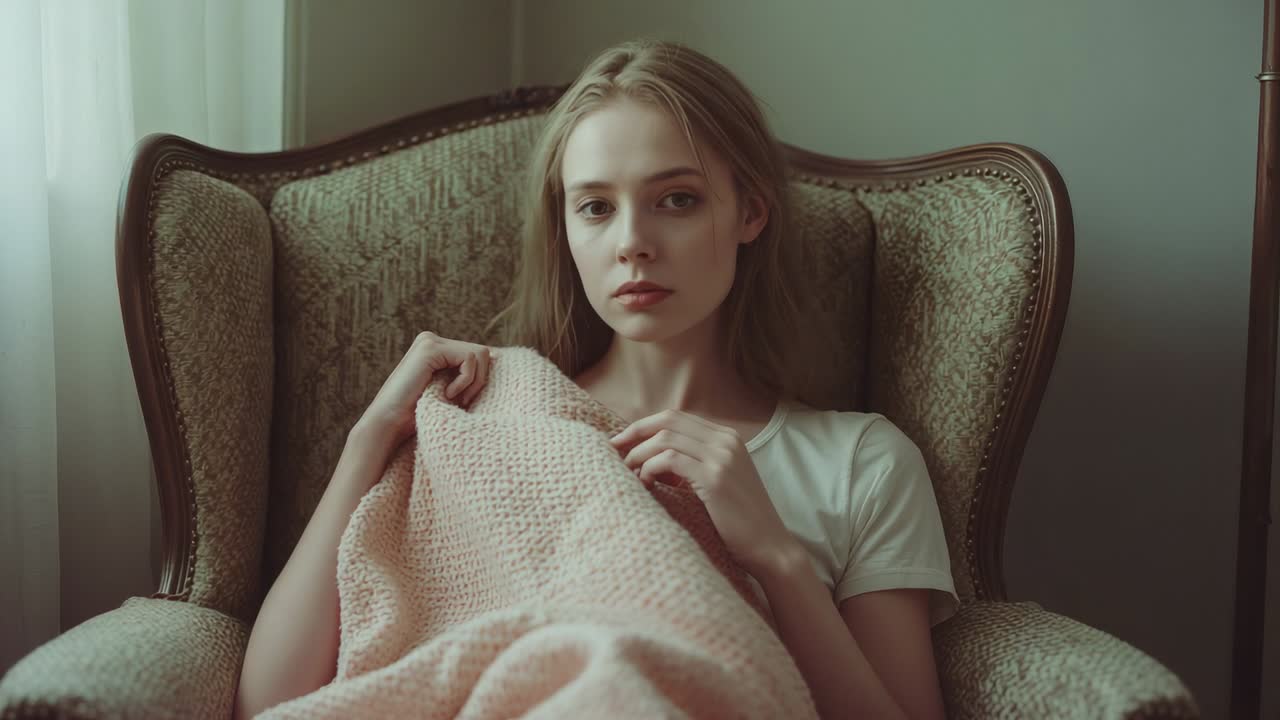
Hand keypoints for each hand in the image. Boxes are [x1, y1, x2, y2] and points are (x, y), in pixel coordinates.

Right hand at [355, 331, 492, 446]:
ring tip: (453, 399)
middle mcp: (433, 340)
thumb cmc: (421, 416)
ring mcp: (430, 341)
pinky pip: (469, 359)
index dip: (480, 379)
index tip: (465, 400)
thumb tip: (500, 358)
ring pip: (480, 354)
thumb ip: (468, 375)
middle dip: (479, 381)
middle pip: (483, 352)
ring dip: (473, 383)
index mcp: (437, 348)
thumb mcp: (451, 391)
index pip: (479, 354)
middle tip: (461, 402)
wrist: (390, 425)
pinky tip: (447, 394)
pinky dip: (465, 381)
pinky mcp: (430, 348)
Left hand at [609, 409, 797, 577]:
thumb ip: (694, 464)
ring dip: (639, 454)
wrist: (770, 548)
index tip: (621, 442)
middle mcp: (726, 440)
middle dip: (634, 433)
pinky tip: (645, 484)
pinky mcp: (715, 477)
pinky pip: (669, 460)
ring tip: (629, 474)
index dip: (644, 426)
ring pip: (665, 439)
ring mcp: (722, 457)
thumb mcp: (719, 482)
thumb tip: (652, 459)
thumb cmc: (739, 522)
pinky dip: (650, 469)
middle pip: (668, 420)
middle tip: (612, 450)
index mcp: (728, 437)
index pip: (676, 417)